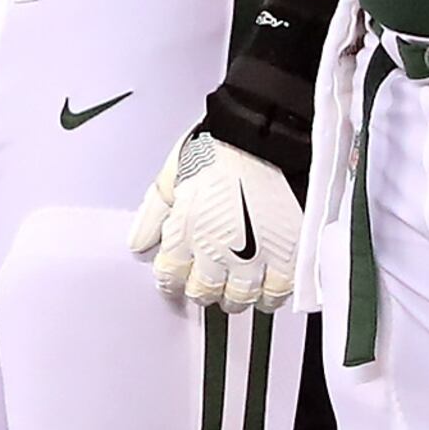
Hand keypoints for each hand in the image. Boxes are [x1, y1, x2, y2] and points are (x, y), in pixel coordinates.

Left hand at [126, 0, 335, 312]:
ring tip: (239, 283)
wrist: (268, 129)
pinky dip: (273, 294)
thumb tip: (138, 246)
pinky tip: (268, 285)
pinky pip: (281, 292)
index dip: (171, 279)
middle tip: (209, 277)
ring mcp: (256, 255)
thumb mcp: (172, 174)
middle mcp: (218, 250)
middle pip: (205, 294)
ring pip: (242, 299)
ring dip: (237, 295)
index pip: (170, 278)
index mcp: (186, 232)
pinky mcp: (290, 252)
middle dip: (203, 288)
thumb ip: (152, 215)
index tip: (176, 276)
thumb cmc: (220, 144)